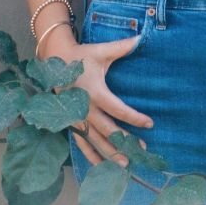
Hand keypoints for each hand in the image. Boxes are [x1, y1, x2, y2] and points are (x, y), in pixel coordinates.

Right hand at [49, 32, 153, 166]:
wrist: (55, 61)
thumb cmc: (82, 56)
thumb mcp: (101, 51)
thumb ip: (121, 47)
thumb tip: (142, 38)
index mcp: (95, 92)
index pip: (118, 109)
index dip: (134, 118)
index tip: (150, 123)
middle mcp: (85, 109)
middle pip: (107, 131)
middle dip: (125, 142)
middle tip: (142, 150)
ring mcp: (76, 119)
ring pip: (95, 141)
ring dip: (110, 154)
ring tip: (126, 165)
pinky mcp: (71, 123)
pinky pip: (81, 143)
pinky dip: (91, 156)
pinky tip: (101, 166)